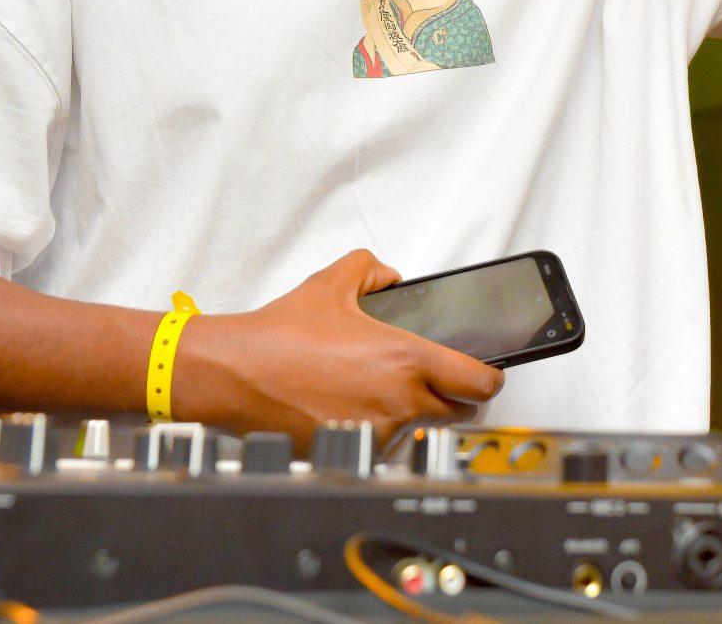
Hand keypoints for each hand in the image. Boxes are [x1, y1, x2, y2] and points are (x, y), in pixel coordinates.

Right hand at [173, 250, 503, 449]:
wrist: (232, 375)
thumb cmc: (278, 337)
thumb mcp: (332, 283)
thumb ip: (372, 269)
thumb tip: (390, 277)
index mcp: (406, 359)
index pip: (482, 383)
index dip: (490, 378)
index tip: (485, 373)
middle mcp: (399, 401)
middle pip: (459, 412)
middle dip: (452, 395)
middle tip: (430, 378)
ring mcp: (378, 433)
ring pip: (419, 429)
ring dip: (410, 413)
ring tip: (374, 388)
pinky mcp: (354, 453)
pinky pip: (384, 445)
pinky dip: (378, 429)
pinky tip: (352, 406)